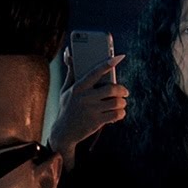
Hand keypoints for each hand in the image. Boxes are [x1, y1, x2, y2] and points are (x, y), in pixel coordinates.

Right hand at [49, 52, 127, 170]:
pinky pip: (116, 115)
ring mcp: (91, 110)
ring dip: (122, 102)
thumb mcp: (65, 91)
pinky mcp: (96, 122)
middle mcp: (85, 97)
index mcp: (78, 87)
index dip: (108, 64)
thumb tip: (69, 54)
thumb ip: (71, 73)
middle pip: (111, 88)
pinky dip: (121, 113)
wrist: (63, 132)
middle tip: (124, 92)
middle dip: (122, 89)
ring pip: (116, 102)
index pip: (95, 72)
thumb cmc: (66, 108)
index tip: (119, 57)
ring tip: (121, 103)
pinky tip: (119, 113)